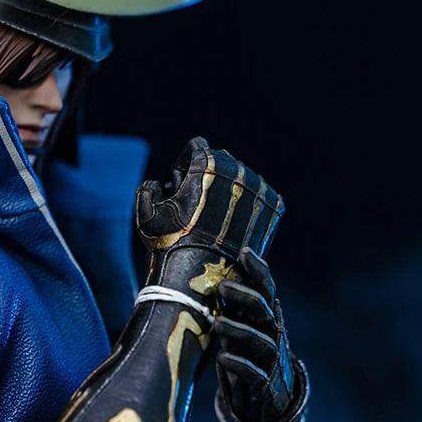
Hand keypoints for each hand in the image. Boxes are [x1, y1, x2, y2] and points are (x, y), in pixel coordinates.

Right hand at [135, 137, 281, 269]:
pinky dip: (246, 205)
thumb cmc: (170, 243)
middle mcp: (237, 169)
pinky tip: (232, 224)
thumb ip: (148, 187)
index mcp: (207, 162)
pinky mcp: (274, 205)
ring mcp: (258, 187)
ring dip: (228, 190)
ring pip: (241, 178)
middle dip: (207, 176)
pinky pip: (257, 195)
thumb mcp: (147, 211)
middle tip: (197, 206)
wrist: (203, 274)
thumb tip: (161, 184)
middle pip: (220, 160)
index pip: (196, 147)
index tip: (180, 189)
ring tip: (214, 218)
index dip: (183, 166)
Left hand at [214, 248, 306, 421]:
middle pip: (264, 309)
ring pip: (260, 339)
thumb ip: (232, 307)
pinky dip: (239, 364)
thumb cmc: (248, 356)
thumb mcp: (241, 328)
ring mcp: (270, 358)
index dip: (258, 270)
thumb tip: (202, 277)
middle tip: (222, 287)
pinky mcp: (264, 382)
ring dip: (238, 330)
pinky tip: (222, 358)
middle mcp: (271, 333)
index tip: (244, 251)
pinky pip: (254, 372)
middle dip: (245, 296)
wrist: (268, 400)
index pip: (267, 289)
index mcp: (265, 317)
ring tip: (217, 323)